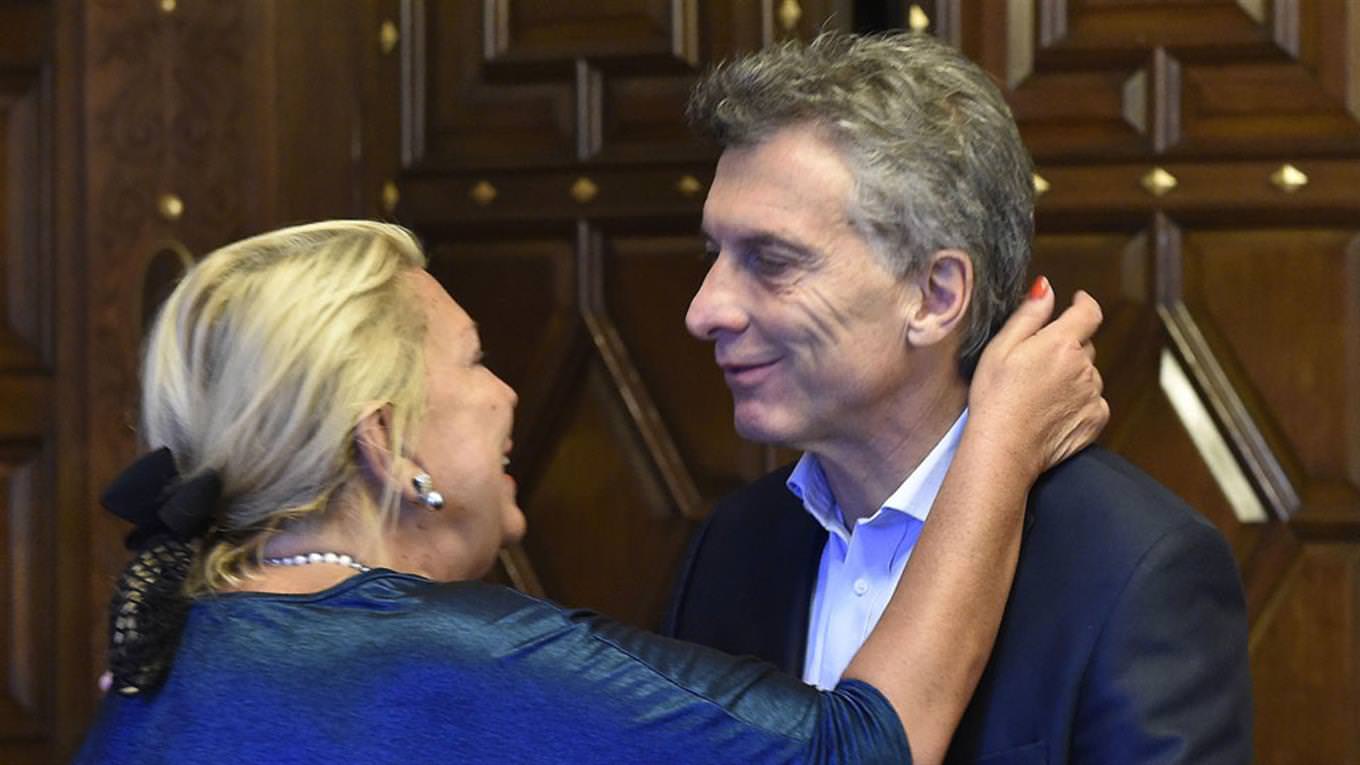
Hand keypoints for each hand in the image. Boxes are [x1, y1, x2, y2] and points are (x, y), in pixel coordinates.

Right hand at [968, 277, 1108, 479]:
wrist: (1004, 449)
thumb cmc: (995, 399)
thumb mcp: (1001, 348)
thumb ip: (1029, 315)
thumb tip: (1046, 288)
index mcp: (1062, 344)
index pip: (1088, 312)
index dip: (1084, 303)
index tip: (1078, 301)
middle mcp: (1084, 367)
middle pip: (1085, 346)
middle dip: (1067, 347)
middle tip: (1037, 363)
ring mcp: (1093, 395)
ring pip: (1088, 375)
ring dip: (1072, 377)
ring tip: (1040, 394)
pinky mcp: (1095, 419)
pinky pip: (1092, 402)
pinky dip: (1077, 402)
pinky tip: (1051, 412)